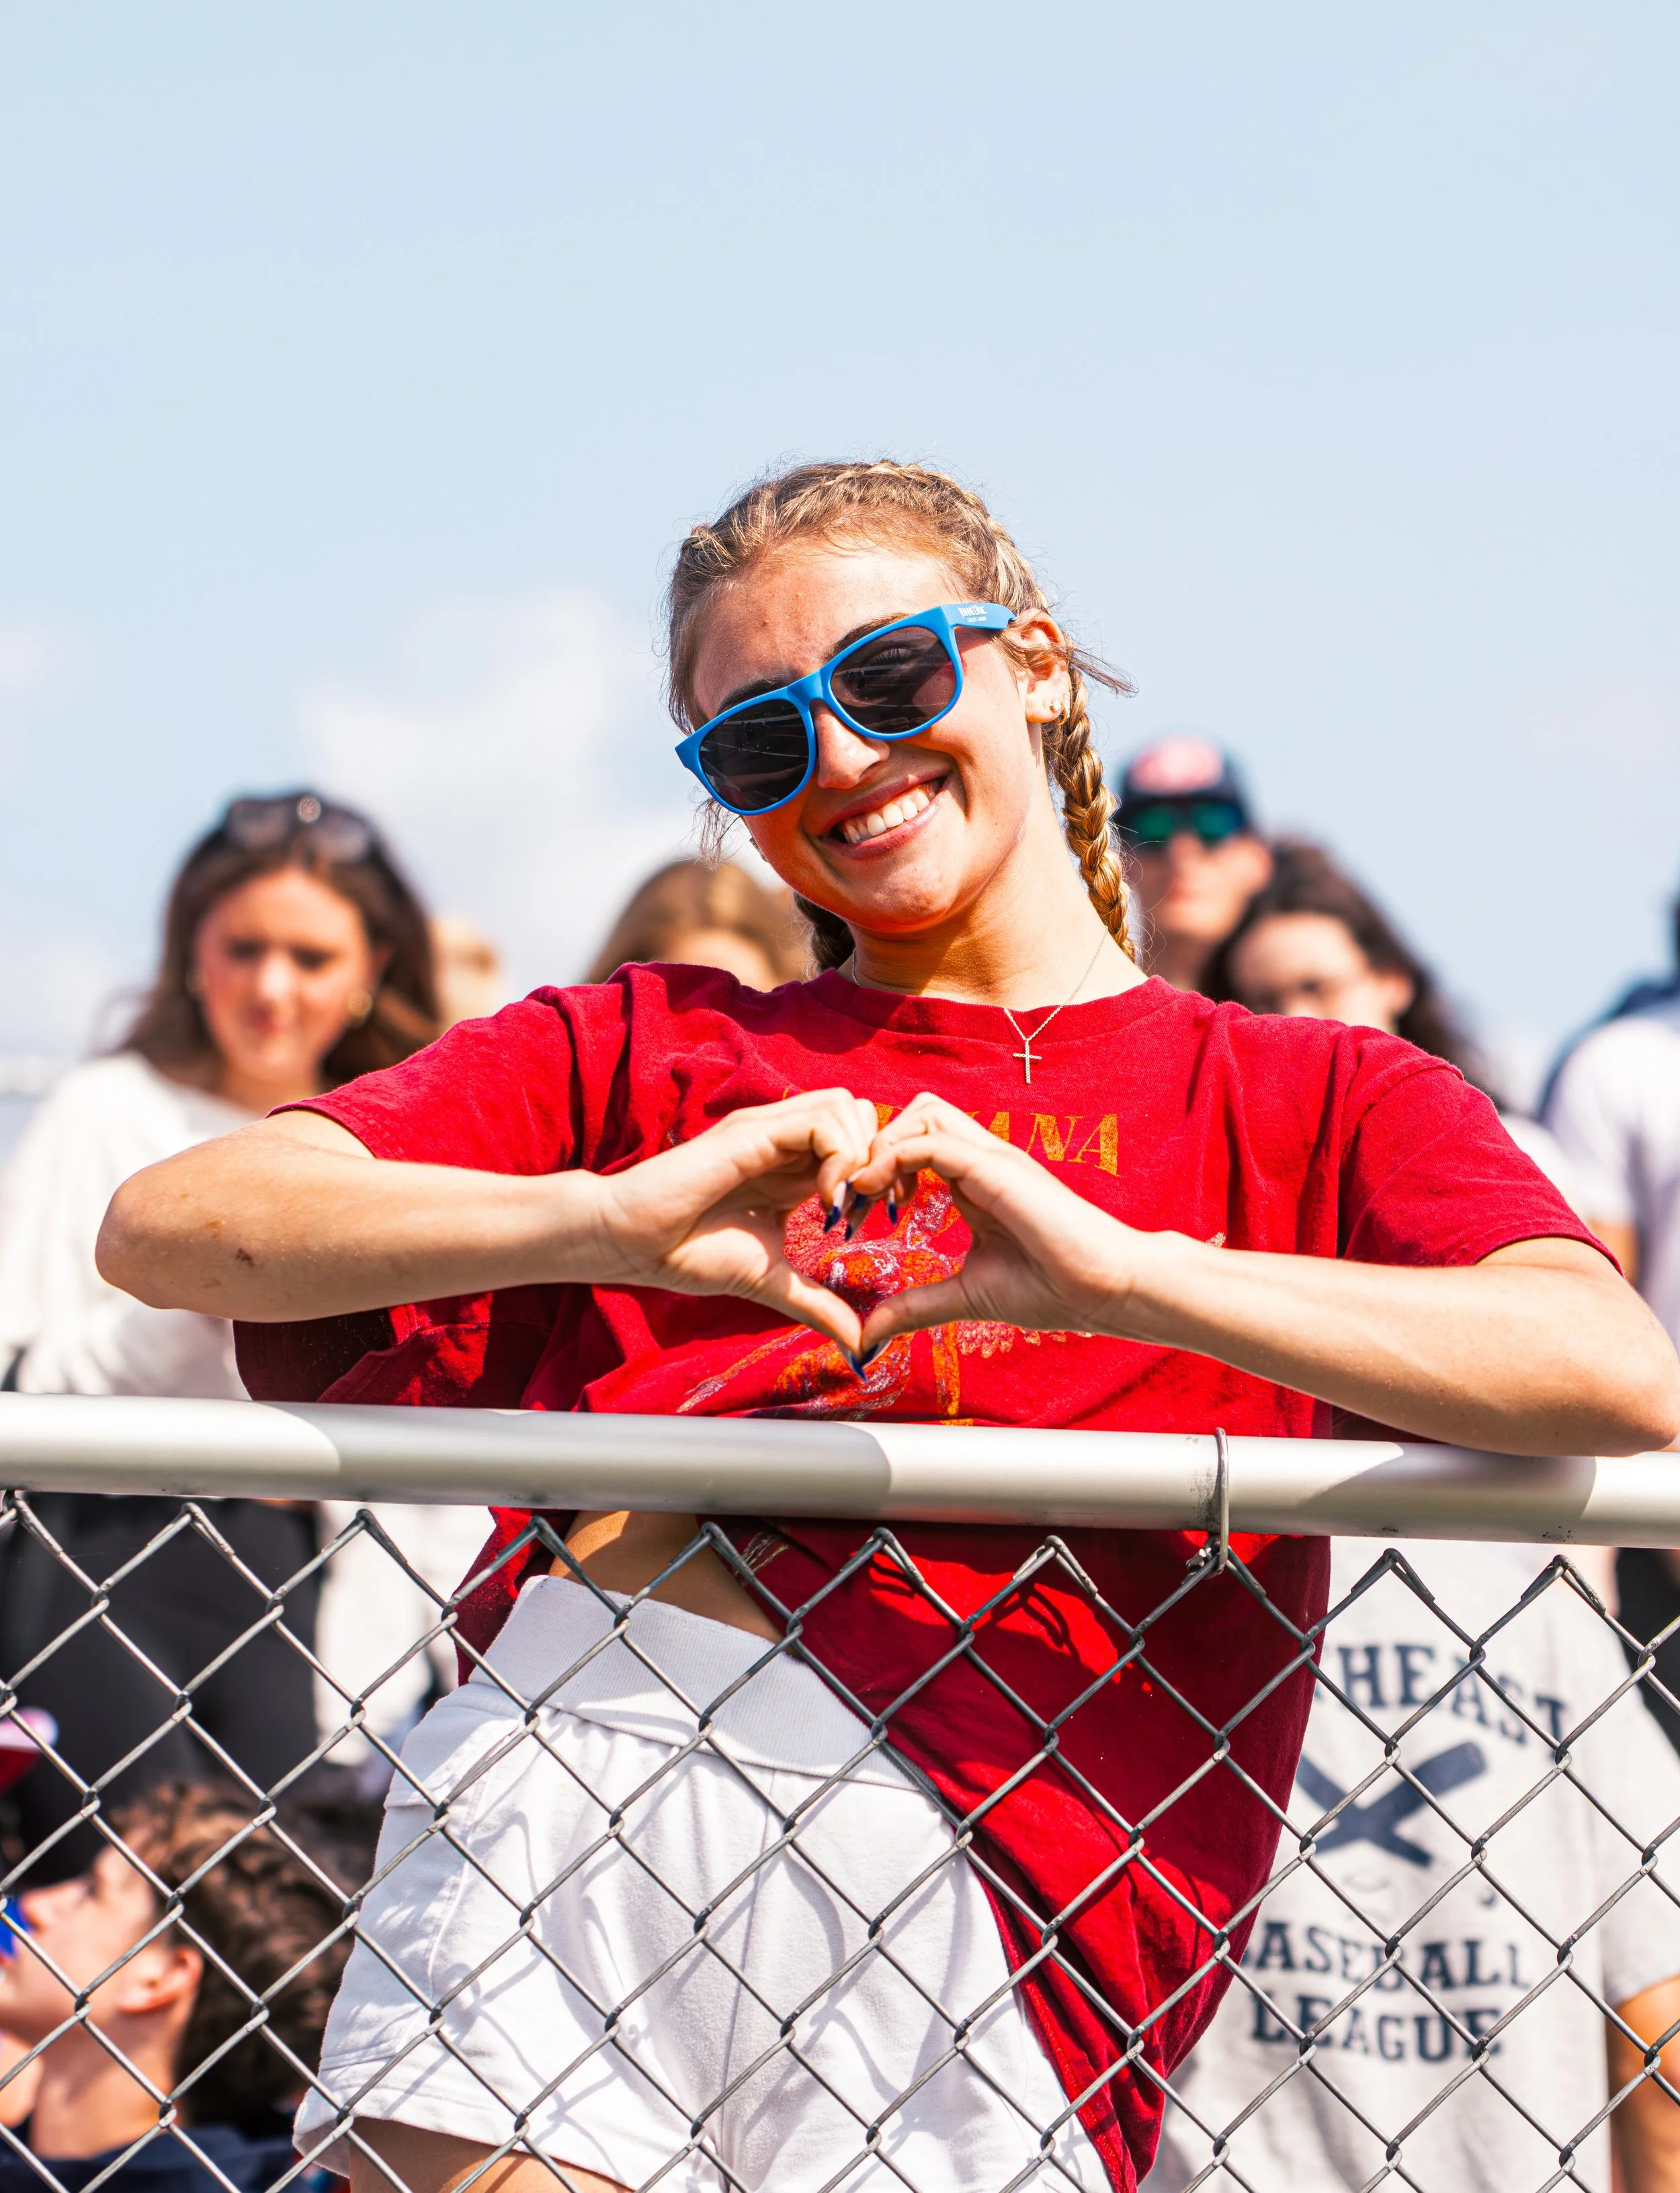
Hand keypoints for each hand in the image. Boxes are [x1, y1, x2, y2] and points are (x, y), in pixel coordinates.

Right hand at [589, 1090, 879, 1350]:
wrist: (632, 1242)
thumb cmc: (688, 1253)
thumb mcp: (771, 1281)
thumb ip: (817, 1304)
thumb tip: (859, 1345)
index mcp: (794, 1167)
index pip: (861, 1138)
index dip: (883, 1174)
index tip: (879, 1222)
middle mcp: (785, 1140)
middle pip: (864, 1112)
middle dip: (882, 1159)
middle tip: (872, 1211)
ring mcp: (768, 1130)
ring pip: (848, 1106)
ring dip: (862, 1156)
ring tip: (844, 1207)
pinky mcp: (751, 1132)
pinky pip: (819, 1120)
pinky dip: (838, 1157)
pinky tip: (824, 1202)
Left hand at [846, 1093, 1139, 1352]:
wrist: (1108, 1289)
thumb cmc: (1053, 1288)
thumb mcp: (965, 1296)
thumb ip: (916, 1306)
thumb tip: (869, 1334)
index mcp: (975, 1181)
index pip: (914, 1143)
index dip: (877, 1168)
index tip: (854, 1212)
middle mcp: (982, 1160)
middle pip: (915, 1113)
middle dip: (875, 1145)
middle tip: (856, 1196)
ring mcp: (992, 1159)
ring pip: (921, 1113)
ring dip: (882, 1146)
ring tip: (868, 1194)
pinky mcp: (997, 1168)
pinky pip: (932, 1141)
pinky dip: (895, 1158)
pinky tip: (880, 1195)